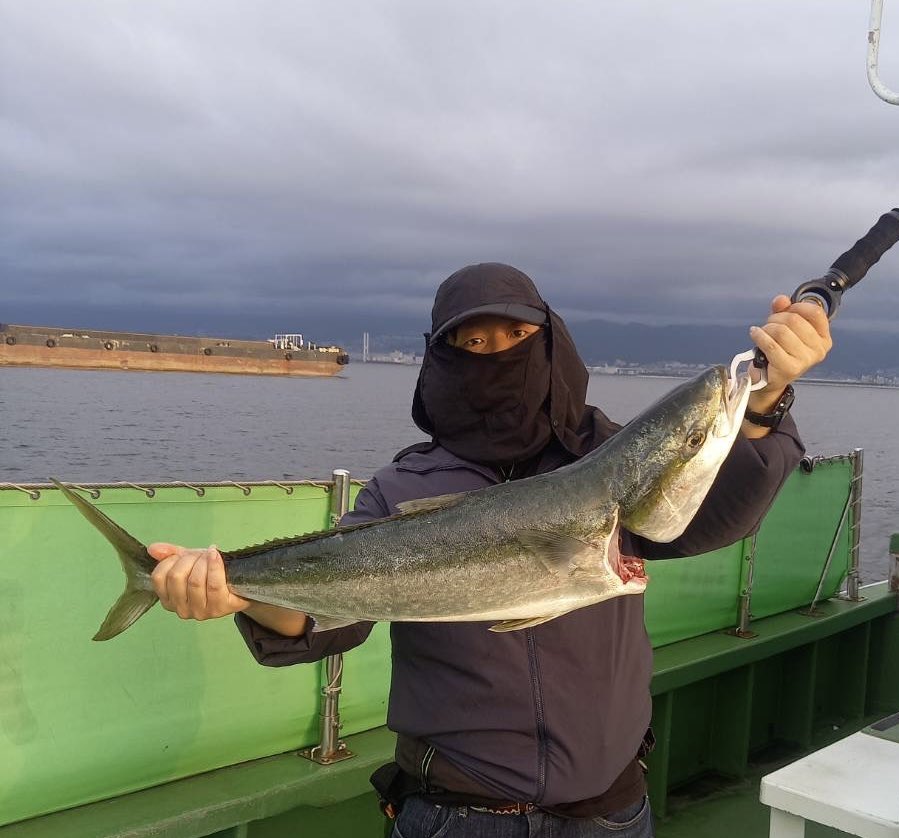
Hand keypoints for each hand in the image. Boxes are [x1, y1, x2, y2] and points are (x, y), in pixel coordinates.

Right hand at [148, 542, 250, 620]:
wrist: (238, 582)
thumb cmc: (209, 572)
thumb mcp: (188, 561)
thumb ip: (170, 555)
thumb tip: (152, 549)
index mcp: (168, 599)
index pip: (159, 577)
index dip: (171, 560)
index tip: (183, 555)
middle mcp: (181, 610)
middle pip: (176, 577)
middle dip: (189, 560)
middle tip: (200, 556)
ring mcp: (200, 612)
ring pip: (195, 580)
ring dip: (203, 562)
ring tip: (211, 557)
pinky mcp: (219, 608)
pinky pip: (213, 584)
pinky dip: (214, 565)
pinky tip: (215, 554)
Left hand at [747, 295, 832, 414]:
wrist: (769, 379)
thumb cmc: (780, 352)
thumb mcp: (784, 327)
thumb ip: (784, 311)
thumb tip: (781, 299)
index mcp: (823, 338)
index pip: (815, 312)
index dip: (796, 306)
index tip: (785, 310)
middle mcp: (818, 349)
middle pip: (794, 320)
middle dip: (776, 318)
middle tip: (769, 325)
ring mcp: (805, 360)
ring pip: (781, 331)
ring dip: (766, 328)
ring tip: (762, 333)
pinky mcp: (789, 368)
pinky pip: (770, 344)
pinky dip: (759, 336)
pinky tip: (755, 334)